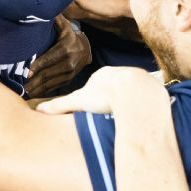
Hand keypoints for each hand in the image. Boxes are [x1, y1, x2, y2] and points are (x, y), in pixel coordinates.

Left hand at [25, 16, 91, 97]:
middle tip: (20, 86)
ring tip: (23, 92)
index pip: (49, 58)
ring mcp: (70, 74)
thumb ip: (55, 19)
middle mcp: (69, 62)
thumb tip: (43, 6)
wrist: (86, 49)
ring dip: (36, 89)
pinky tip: (32, 94)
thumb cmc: (69, 36)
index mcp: (66, 48)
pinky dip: (42, 92)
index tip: (26, 72)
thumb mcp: (64, 26)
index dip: (38, 66)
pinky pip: (54, 88)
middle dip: (33, 81)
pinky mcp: (68, 80)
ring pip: (50, 83)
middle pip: (48, 73)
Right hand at [37, 66, 162, 115]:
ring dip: (129, 102)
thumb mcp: (79, 101)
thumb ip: (60, 105)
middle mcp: (120, 74)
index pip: (95, 85)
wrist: (135, 93)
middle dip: (112, 100)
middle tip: (110, 115)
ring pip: (130, 92)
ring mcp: (137, 79)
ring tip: (126, 117)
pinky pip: (145, 96)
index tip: (95, 110)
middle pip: (114, 88)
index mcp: (103, 75)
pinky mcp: (151, 88)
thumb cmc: (105, 95)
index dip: (94, 98)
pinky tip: (141, 115)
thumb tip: (38, 110)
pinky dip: (142, 105)